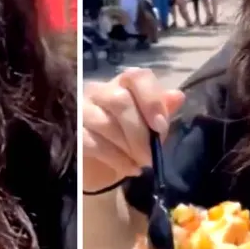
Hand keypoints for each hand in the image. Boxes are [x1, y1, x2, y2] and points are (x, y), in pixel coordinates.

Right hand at [83, 68, 183, 192]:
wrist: (102, 171)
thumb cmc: (128, 144)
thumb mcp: (150, 130)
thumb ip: (161, 112)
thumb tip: (177, 96)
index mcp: (122, 85)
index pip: (137, 77)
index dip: (151, 99)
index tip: (160, 127)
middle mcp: (99, 92)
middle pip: (120, 100)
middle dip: (140, 132)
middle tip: (151, 156)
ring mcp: (80, 111)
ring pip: (105, 122)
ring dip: (128, 147)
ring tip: (141, 163)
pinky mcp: (72, 133)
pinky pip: (92, 142)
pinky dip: (116, 158)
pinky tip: (129, 168)